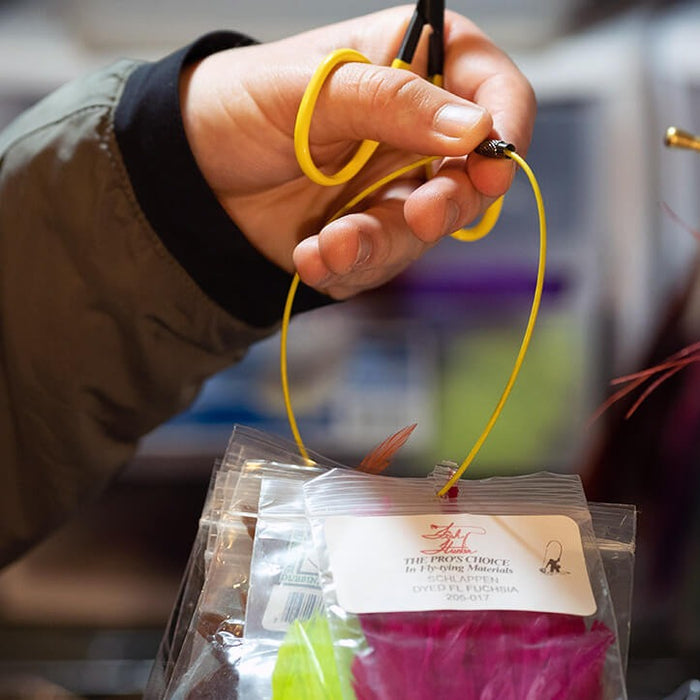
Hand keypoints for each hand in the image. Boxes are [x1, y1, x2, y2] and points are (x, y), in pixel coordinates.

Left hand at [179, 6, 535, 299]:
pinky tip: (311, 257)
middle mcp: (413, 132)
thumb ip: (392, 102)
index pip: (490, 89)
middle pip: (471, 175)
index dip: (506, 125)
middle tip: (418, 214)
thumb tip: (474, 128)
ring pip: (424, 232)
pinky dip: (349, 268)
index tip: (492, 163)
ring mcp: (392, 188)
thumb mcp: (311, 88)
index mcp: (412, 67)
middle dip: (447, 203)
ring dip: (381, 245)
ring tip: (331, 244)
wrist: (192, 173)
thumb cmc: (242, 105)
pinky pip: (381, 263)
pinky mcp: (367, 234)